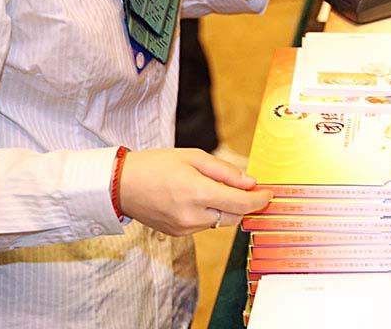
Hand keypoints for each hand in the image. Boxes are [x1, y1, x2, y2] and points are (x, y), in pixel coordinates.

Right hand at [118, 148, 272, 235]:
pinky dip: (211, 214)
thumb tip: (250, 183)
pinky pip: (204, 226)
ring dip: (227, 208)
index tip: (270, 193)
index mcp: (197, 193)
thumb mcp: (194, 157)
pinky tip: (201, 198)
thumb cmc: (157, 164)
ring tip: (219, 189)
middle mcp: (191, 215)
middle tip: (250, 188)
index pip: (240, 203)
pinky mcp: (177, 234)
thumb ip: (225, 172)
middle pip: (234, 216)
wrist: (120, 184)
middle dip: (246, 204)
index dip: (259, 200)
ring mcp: (183, 228)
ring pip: (220, 222)